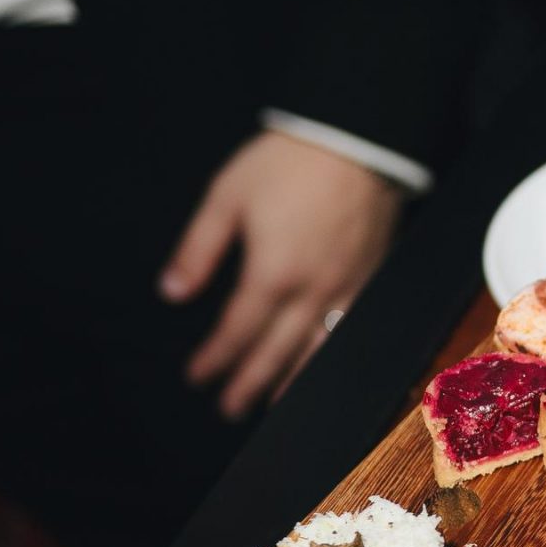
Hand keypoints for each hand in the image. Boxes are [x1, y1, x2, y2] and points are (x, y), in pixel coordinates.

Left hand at [159, 132, 403, 418]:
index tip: (196, 376)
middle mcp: (312, 291)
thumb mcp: (227, 196)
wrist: (356, 137)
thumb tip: (173, 293)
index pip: (238, 330)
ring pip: (318, 349)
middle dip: (250, 383)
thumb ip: (199, 249)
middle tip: (229, 408)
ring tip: (274, 404)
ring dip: (292, 381)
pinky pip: (350, 329)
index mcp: (273, 273)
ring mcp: (347, 288)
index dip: (215, 358)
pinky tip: (322, 362)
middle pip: (277, 351)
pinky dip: (333, 354)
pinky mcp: (372, 276)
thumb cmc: (287, 162)